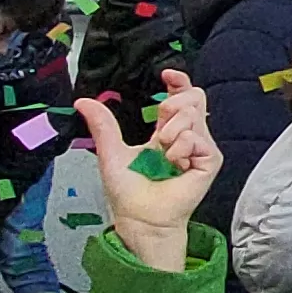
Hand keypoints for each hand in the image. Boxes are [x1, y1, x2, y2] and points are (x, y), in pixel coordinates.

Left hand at [83, 71, 222, 273]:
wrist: (140, 217)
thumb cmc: (128, 192)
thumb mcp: (111, 151)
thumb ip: (103, 124)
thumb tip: (82, 101)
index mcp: (166, 131)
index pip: (180, 96)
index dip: (178, 82)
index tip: (167, 75)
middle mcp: (186, 136)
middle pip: (193, 97)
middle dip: (172, 105)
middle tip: (160, 131)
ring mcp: (200, 147)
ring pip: (193, 114)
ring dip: (171, 132)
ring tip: (164, 155)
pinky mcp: (209, 160)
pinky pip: (196, 137)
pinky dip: (180, 148)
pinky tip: (174, 164)